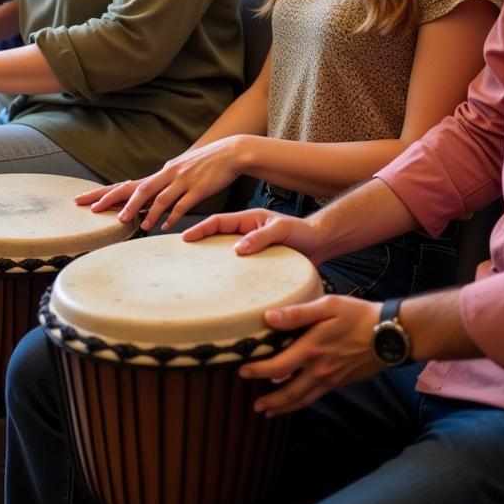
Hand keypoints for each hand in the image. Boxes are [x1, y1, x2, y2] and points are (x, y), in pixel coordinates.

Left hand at [76, 137, 244, 230]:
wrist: (231, 152)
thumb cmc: (206, 164)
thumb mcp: (182, 170)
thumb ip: (167, 182)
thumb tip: (154, 197)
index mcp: (163, 172)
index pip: (130, 184)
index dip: (107, 193)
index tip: (88, 201)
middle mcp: (168, 175)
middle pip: (138, 189)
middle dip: (115, 201)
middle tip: (95, 212)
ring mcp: (183, 181)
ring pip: (159, 198)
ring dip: (145, 213)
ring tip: (132, 226)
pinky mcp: (198, 189)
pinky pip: (182, 204)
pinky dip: (172, 216)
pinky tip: (164, 226)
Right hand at [182, 208, 322, 261]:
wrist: (322, 244)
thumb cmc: (304, 234)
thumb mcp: (283, 230)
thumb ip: (262, 237)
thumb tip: (238, 248)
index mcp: (249, 219)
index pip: (219, 222)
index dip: (200, 228)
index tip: (185, 237)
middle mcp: (247, 233)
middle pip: (216, 236)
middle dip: (198, 241)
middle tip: (181, 254)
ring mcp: (252, 247)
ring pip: (224, 252)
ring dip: (210, 258)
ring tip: (194, 270)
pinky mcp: (259, 262)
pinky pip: (238, 267)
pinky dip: (226, 272)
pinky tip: (220, 284)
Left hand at [239, 295, 382, 415]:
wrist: (391, 334)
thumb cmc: (358, 315)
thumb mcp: (328, 305)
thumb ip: (298, 313)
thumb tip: (269, 317)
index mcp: (312, 349)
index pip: (279, 366)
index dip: (258, 371)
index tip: (243, 372)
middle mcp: (319, 369)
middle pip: (289, 392)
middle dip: (271, 401)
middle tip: (255, 407)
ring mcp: (332, 379)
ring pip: (304, 399)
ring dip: (285, 407)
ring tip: (270, 412)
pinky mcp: (342, 381)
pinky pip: (317, 396)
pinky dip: (303, 402)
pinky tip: (298, 401)